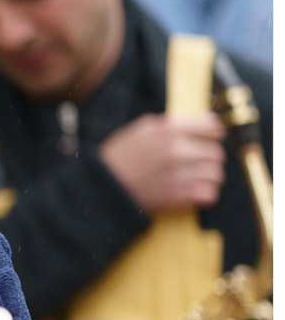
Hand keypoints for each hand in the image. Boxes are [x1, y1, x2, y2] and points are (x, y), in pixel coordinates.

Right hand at [98, 112, 225, 212]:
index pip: (210, 127)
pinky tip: (194, 194)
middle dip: (210, 158)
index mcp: (168, 130)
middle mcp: (176, 150)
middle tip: (201, 164)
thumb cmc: (119, 159)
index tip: (214, 138)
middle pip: (216, 153)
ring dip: (209, 178)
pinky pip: (209, 195)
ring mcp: (179, 174)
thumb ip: (169, 125)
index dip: (215, 133)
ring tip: (198, 180)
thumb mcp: (140, 130)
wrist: (103, 188)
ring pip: (216, 175)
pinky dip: (205, 195)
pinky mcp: (178, 197)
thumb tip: (200, 123)